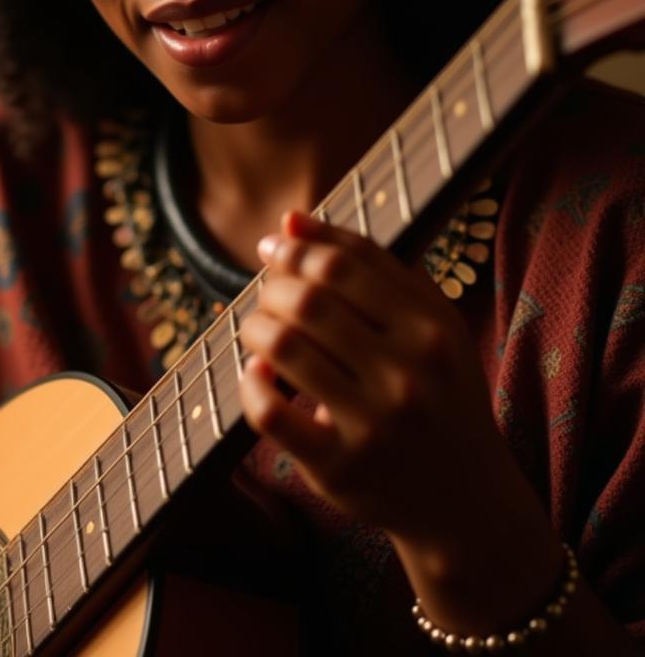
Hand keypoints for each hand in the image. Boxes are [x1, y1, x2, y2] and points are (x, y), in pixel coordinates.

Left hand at [239, 209, 520, 545]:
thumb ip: (366, 263)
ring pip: (283, 347)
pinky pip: (271, 411)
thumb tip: (290, 219)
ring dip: (254, 328)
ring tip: (259, 330)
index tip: (273, 250)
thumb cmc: (436, 392)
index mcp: (432, 329)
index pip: (341, 265)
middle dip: (271, 289)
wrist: (466, 499)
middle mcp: (409, 375)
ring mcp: (375, 425)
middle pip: (307, 302)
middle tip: (267, 297)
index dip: (294, 249)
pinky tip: (258, 373)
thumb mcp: (425, 323)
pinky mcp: (340, 468)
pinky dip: (251, 382)